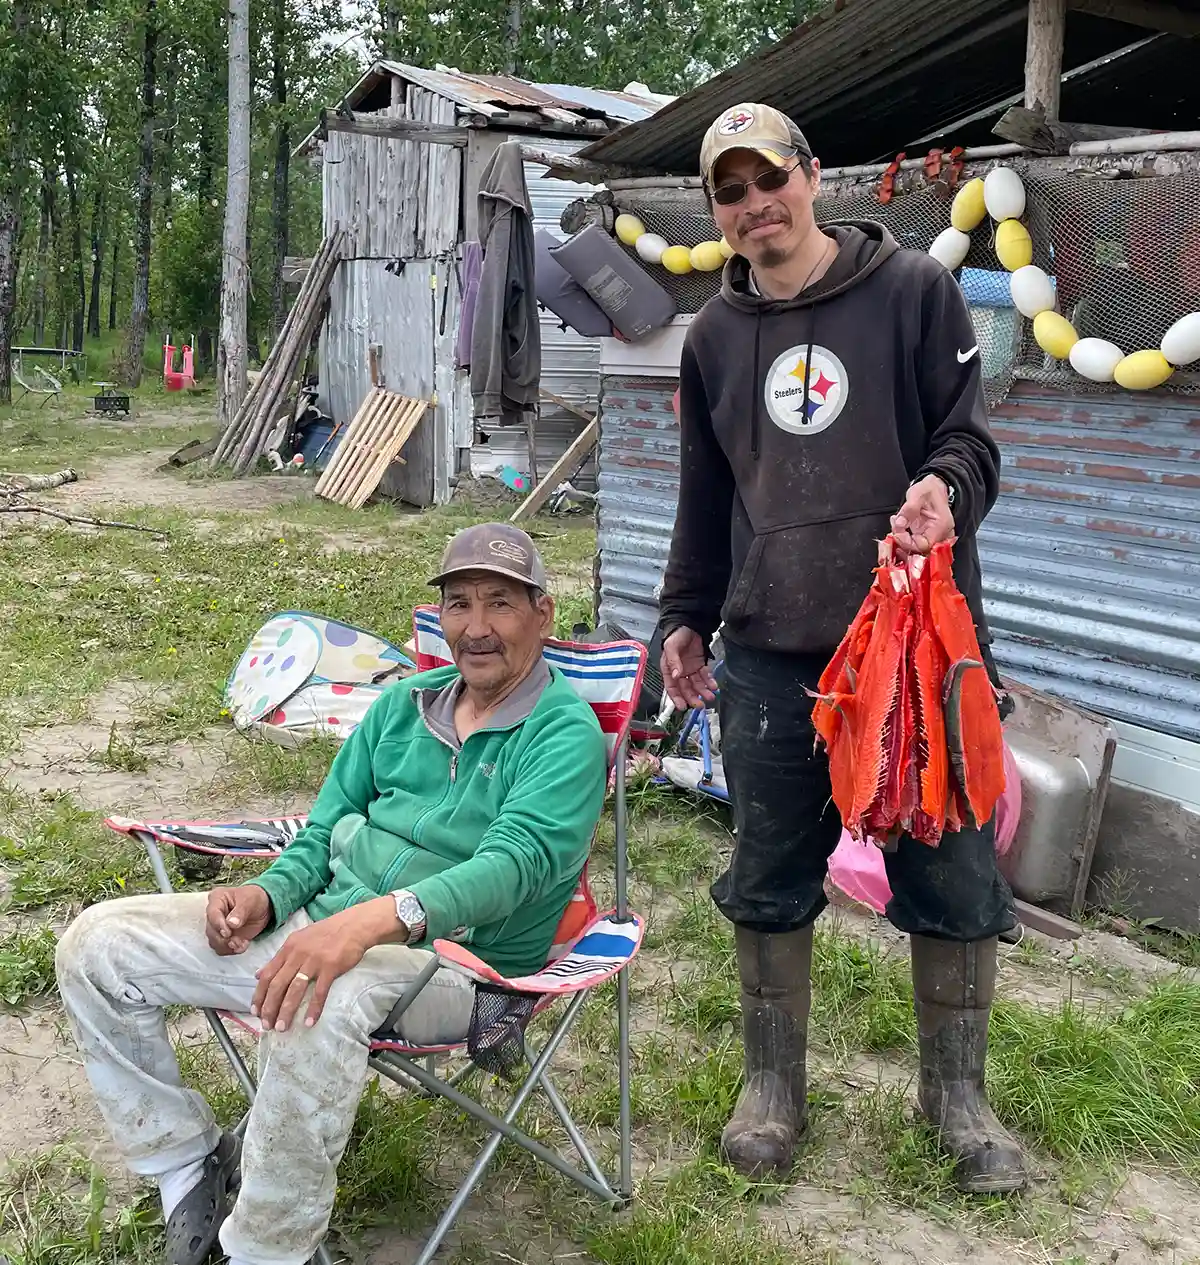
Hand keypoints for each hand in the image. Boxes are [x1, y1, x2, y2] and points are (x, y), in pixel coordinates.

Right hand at [206, 885, 270, 955]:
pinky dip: (231, 950)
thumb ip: (241, 911)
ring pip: (214, 942)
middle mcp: (213, 914)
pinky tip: (243, 945)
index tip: (228, 933)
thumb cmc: (254, 898)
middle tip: (237, 941)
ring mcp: (217, 928)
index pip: (212, 914)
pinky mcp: (223, 938)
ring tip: (242, 943)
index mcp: (217, 899)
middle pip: (211, 931)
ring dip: (227, 946)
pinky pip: (222, 949)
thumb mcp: (250, 900)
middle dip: (223, 939)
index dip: (218, 925)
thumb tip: (231, 923)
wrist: (262, 907)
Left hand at [251, 901, 394, 1031]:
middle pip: (278, 985)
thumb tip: (258, 975)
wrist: (354, 925)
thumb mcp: (298, 940)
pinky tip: (309, 1021)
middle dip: (270, 1008)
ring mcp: (314, 960)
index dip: (259, 995)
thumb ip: (279, 958)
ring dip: (286, 1011)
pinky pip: (319, 991)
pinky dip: (314, 1008)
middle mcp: (297, 954)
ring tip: (282, 1027)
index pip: (267, 975)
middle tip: (267, 1025)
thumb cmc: (327, 933)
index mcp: (288, 948)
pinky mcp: (330, 967)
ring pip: (295, 990)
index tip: (255, 1012)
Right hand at [661, 627, 717, 709]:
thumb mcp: (671, 646)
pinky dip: (710, 682)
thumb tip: (675, 675)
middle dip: (692, 698)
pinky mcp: (700, 665)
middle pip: (686, 689)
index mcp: (669, 669)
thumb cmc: (676, 634)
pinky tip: (714, 686)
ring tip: (710, 697)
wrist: (690, 623)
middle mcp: (679, 671)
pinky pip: (705, 676)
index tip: (682, 707)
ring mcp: (690, 669)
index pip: (672, 687)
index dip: (676, 698)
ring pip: (696, 684)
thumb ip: (673, 661)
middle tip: (700, 705)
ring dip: (703, 692)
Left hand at [890, 474, 954, 555]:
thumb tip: (900, 523)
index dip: (907, 543)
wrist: (934, 488)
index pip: (923, 546)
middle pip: (919, 551)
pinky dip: (903, 539)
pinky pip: (913, 545)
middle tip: (894, 527)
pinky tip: (898, 527)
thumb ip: (909, 509)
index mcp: (941, 527)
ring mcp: (933, 538)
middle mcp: (940, 536)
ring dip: (901, 540)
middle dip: (902, 542)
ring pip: (914, 550)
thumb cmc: (929, 490)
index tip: (896, 532)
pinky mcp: (925, 537)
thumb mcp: (918, 494)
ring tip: (896, 523)